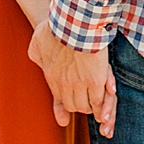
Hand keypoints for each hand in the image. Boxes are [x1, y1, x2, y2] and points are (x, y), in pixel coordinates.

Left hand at [28, 23, 115, 137]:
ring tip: (100, 112)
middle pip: (74, 106)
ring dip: (94, 109)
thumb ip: (37, 54)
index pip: (59, 100)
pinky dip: (104, 103)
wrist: (71, 24)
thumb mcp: (36, 43)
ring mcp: (81, 84)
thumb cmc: (54, 30)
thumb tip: (38, 59)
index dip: (64, 110)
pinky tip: (107, 101)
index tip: (64, 119)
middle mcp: (65, 84)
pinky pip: (100, 99)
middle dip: (81, 108)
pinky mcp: (96, 80)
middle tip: (88, 109)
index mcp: (52, 77)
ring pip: (88, 106)